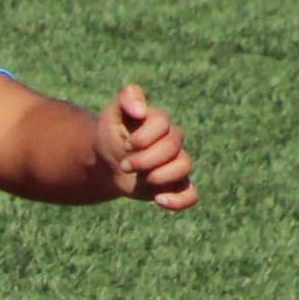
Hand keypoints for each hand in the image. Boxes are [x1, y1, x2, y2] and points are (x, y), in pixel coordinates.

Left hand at [94, 82, 195, 209]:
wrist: (107, 163)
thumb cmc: (112, 134)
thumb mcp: (112, 114)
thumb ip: (126, 99)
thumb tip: (141, 110)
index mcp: (159, 122)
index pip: (163, 123)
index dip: (144, 137)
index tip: (125, 144)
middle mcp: (172, 141)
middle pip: (173, 147)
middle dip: (145, 159)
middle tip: (124, 165)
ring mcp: (176, 163)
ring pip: (185, 167)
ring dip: (160, 176)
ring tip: (140, 178)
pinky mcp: (174, 185)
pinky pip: (191, 195)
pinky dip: (179, 200)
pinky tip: (159, 200)